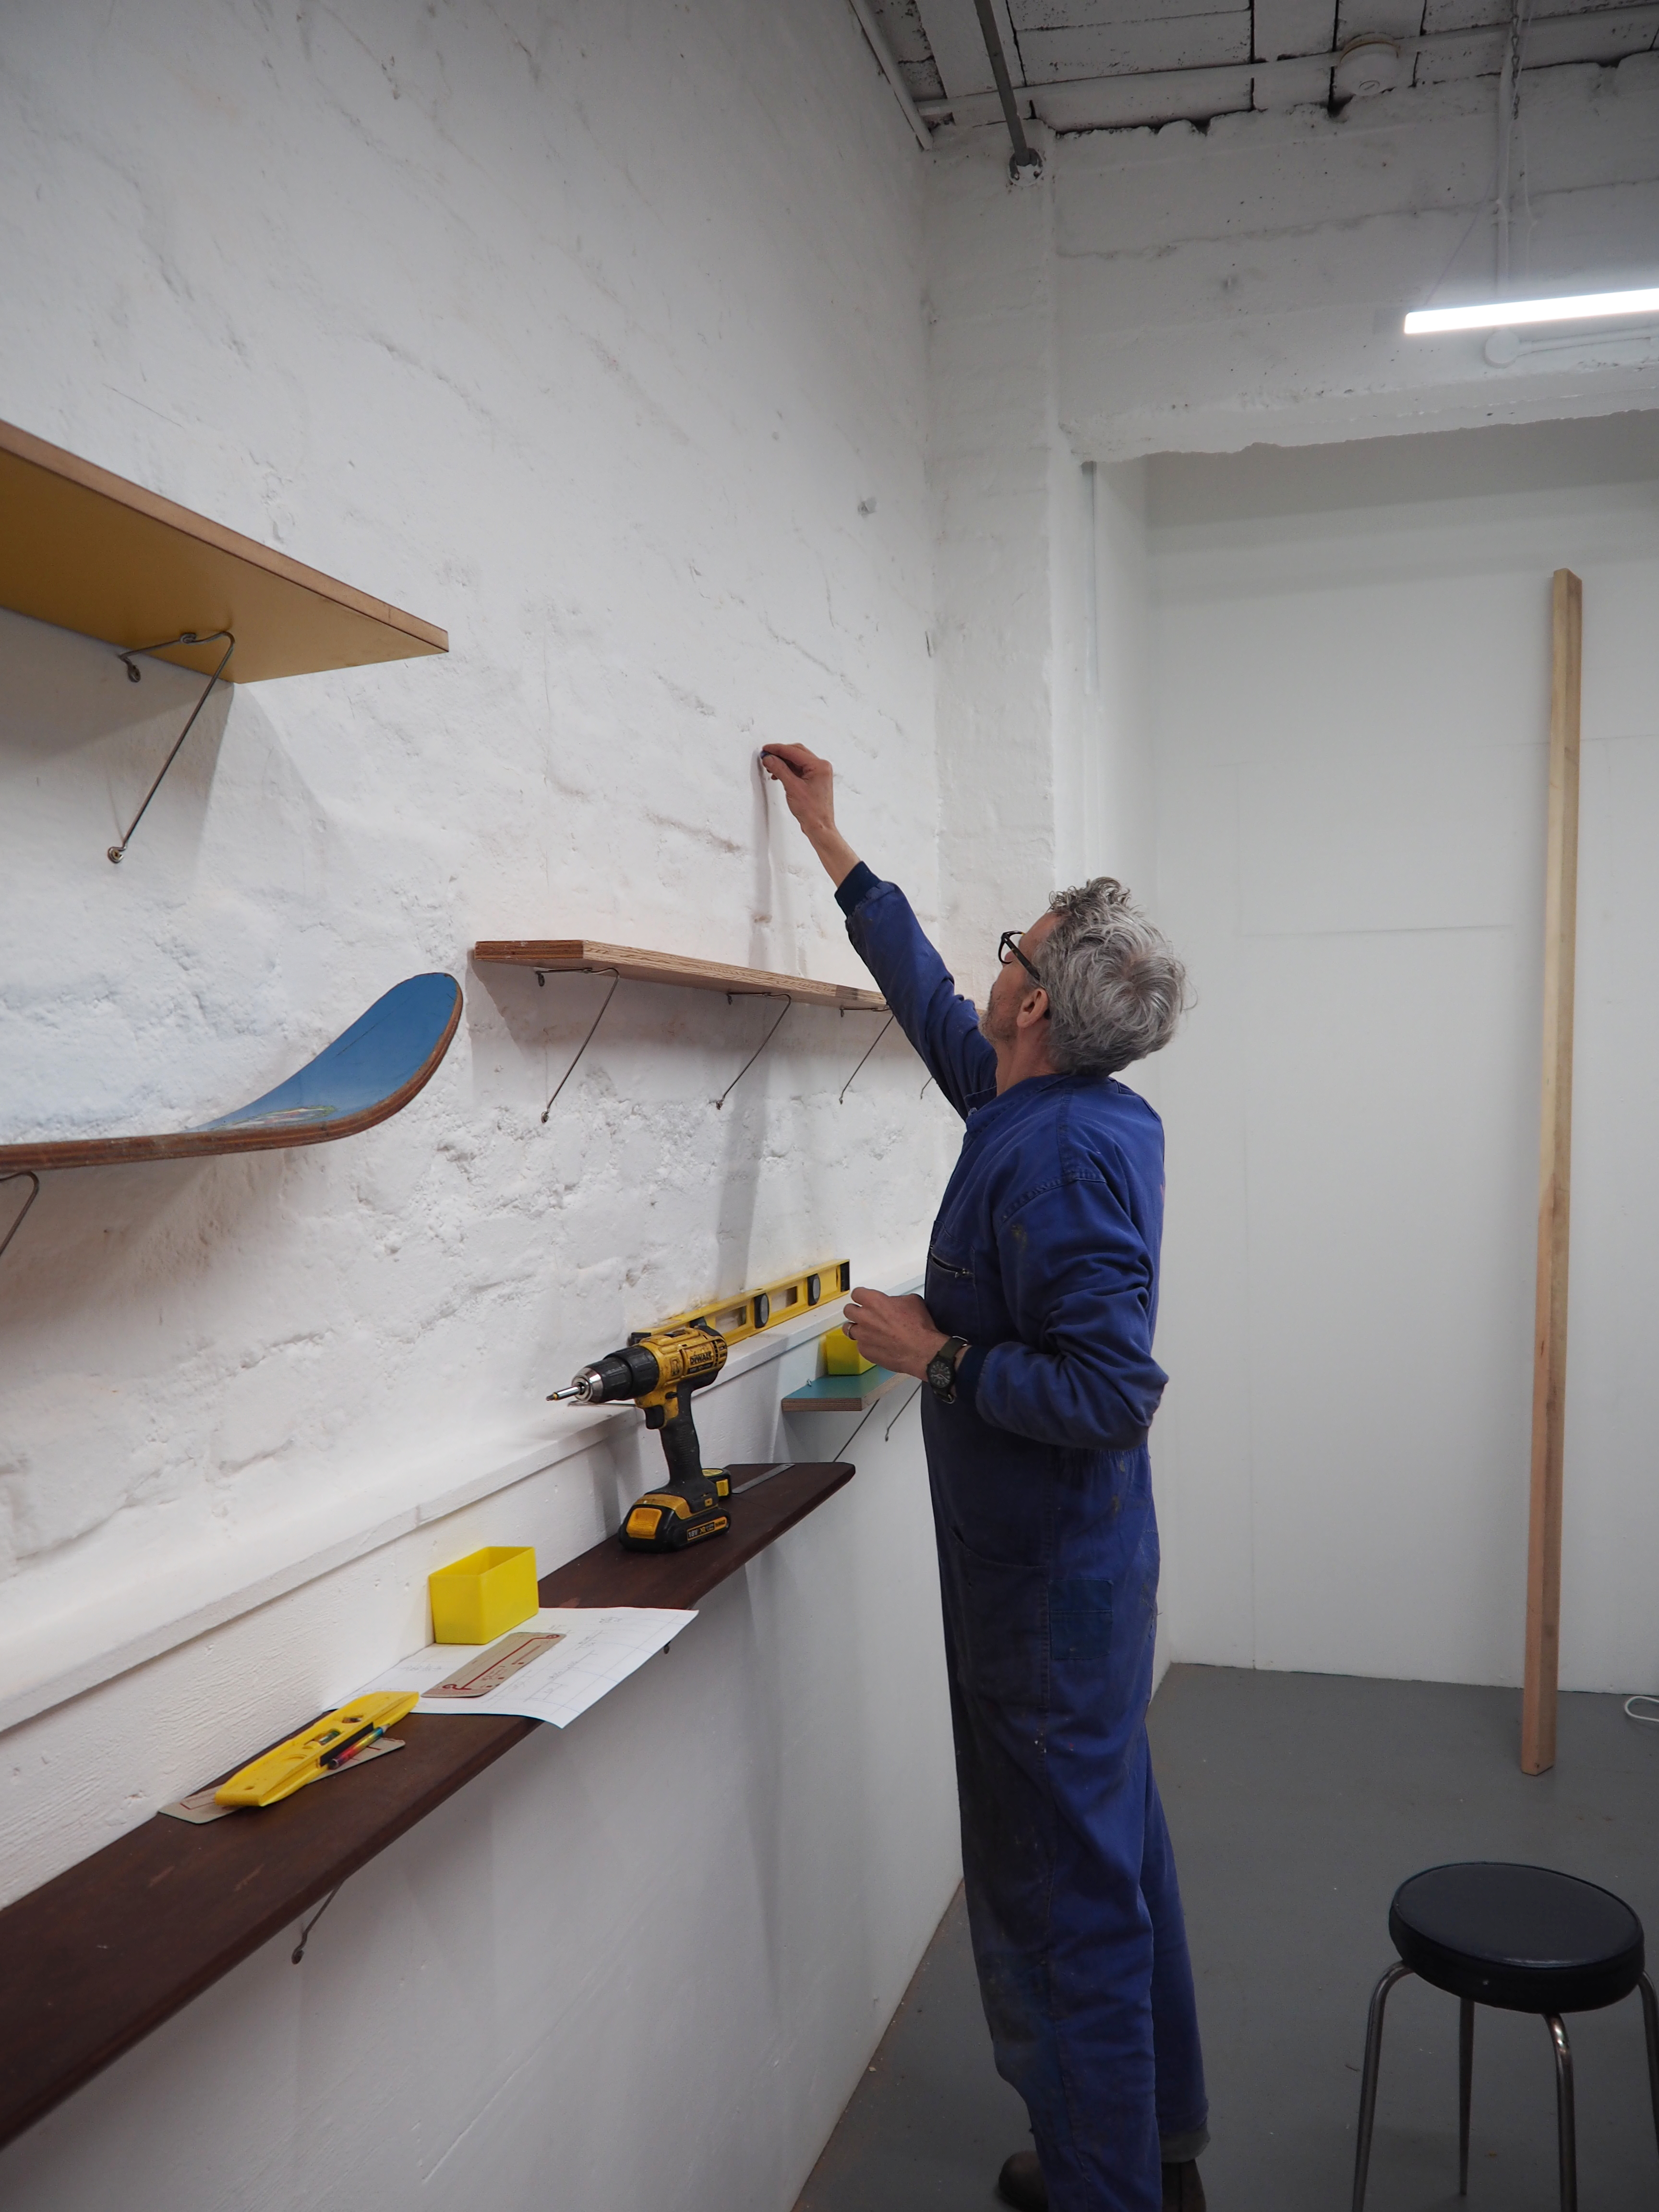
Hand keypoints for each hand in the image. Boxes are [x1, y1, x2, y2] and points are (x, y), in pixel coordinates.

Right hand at [760, 743, 859, 885]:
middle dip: (780, 754)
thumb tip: (769, 758)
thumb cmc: (811, 811)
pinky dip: (788, 770)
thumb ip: (780, 769)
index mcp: (819, 766)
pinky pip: (799, 769)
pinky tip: (778, 774)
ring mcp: (819, 773)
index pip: (794, 751)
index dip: (777, 749)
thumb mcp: (792, 787)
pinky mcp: (815, 780)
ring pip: (797, 761)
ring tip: (770, 766)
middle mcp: (821, 767)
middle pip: (796, 753)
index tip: (765, 749)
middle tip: (766, 756)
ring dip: (783, 762)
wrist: (819, 826)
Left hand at [842, 1287, 948, 1381]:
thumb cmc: (919, 1327)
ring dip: (857, 1328)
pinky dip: (866, 1344)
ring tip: (868, 1330)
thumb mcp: (911, 1301)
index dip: (861, 1296)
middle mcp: (864, 1317)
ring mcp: (862, 1335)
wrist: (921, 1351)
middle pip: (848, 1310)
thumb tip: (893, 1304)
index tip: (864, 1299)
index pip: (856, 1293)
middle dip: (855, 1311)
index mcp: (874, 1301)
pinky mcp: (865, 1351)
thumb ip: (895, 1300)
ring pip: (849, 1329)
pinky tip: (877, 1344)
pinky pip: (860, 1345)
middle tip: (864, 1314)